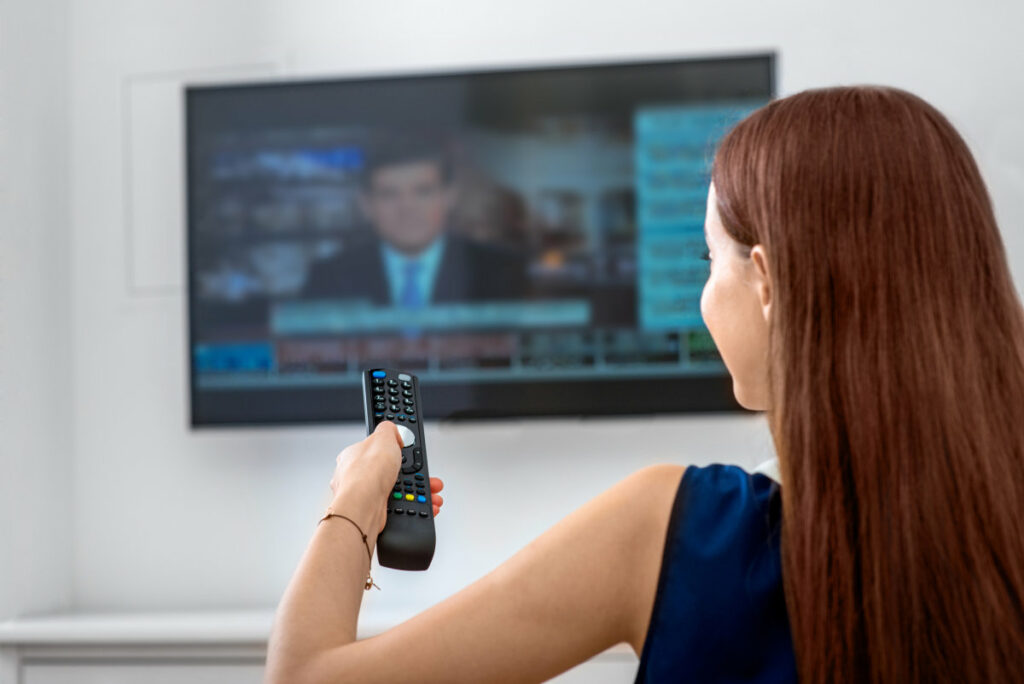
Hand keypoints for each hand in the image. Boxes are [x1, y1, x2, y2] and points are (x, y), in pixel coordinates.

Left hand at [329, 421, 445, 532]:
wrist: (363, 506)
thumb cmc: (366, 474)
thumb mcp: (383, 436)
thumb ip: (389, 429)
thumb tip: (394, 432)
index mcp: (354, 455)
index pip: (379, 447)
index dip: (397, 448)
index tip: (409, 450)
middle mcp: (356, 475)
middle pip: (391, 470)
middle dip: (413, 474)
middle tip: (423, 474)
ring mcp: (365, 494)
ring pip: (397, 491)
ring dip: (417, 492)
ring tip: (428, 491)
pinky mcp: (373, 510)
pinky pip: (398, 507)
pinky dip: (412, 506)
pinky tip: (420, 504)